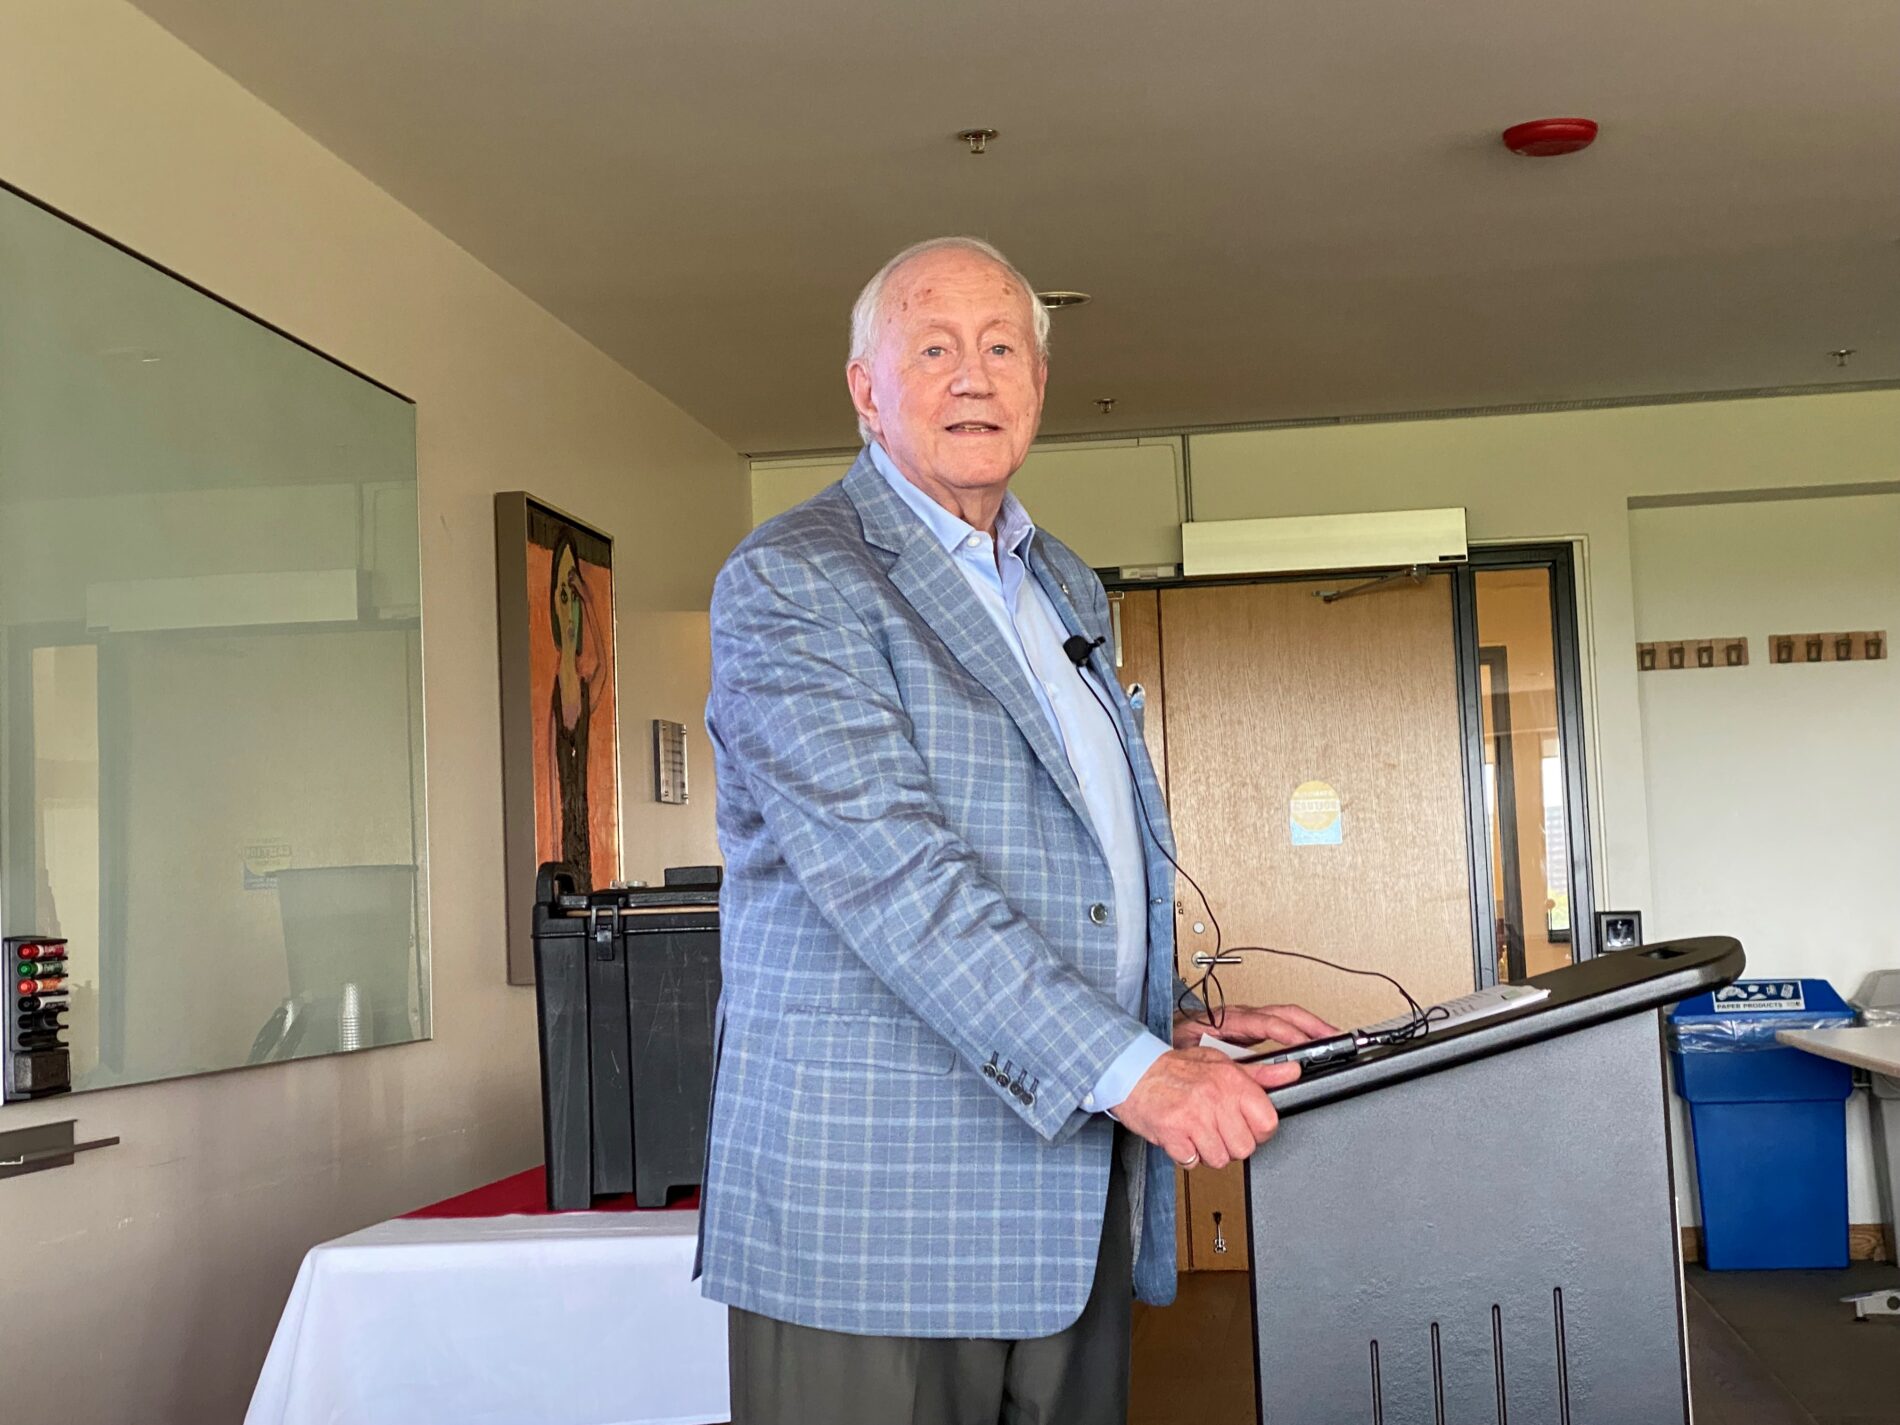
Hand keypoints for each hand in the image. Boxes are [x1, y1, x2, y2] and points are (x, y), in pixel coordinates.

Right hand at [1111, 1048, 1300, 1170]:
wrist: (1131, 1071)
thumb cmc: (1175, 1069)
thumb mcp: (1220, 1063)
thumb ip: (1259, 1074)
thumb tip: (1291, 1072)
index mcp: (1232, 1080)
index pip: (1267, 1123)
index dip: (1257, 1131)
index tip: (1244, 1125)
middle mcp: (1216, 1098)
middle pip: (1244, 1147)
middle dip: (1231, 1144)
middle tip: (1215, 1128)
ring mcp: (1194, 1117)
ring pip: (1220, 1159)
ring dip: (1207, 1151)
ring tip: (1196, 1131)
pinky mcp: (1174, 1133)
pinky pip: (1192, 1162)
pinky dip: (1186, 1155)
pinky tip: (1181, 1137)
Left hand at [1172, 1002, 1338, 1051]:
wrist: (1157, 1046)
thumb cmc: (1173, 1047)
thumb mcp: (1196, 1053)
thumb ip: (1224, 1060)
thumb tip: (1252, 1068)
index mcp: (1228, 1019)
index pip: (1268, 1022)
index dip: (1290, 1033)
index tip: (1308, 1044)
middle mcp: (1240, 1016)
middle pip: (1284, 1013)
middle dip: (1312, 1023)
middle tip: (1336, 1037)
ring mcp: (1245, 1022)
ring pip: (1285, 1016)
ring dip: (1310, 1025)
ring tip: (1332, 1038)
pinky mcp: (1247, 1030)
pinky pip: (1279, 1026)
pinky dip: (1299, 1032)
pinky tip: (1311, 1043)